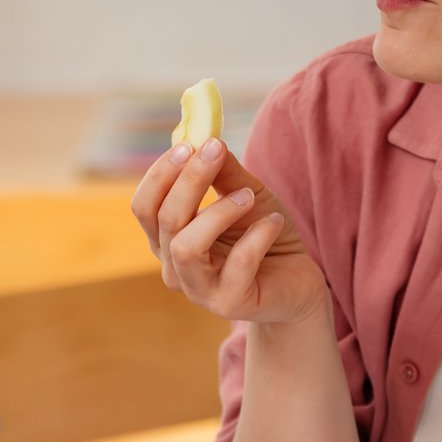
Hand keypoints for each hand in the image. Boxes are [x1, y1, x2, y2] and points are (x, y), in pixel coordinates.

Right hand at [132, 138, 328, 326]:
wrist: (297, 281)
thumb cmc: (263, 236)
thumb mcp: (246, 195)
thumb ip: (224, 173)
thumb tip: (207, 138)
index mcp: (167, 239)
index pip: (144, 206)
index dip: (161, 174)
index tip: (189, 144)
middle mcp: (174, 267)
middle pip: (163, 220)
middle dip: (188, 181)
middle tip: (215, 151)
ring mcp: (199, 290)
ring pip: (187, 246)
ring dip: (218, 212)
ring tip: (249, 196)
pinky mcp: (229, 304)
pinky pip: (237, 264)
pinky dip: (257, 236)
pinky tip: (274, 222)